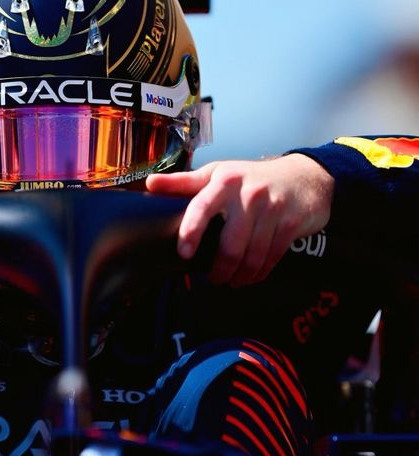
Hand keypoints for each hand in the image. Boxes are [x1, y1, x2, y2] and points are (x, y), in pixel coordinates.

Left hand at [146, 153, 334, 285]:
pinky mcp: (291, 223)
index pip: (202, 206)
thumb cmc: (251, 178)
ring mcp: (273, 209)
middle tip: (214, 278)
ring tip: (232, 281)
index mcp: (225, 180)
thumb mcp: (218, 174)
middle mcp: (249, 193)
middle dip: (220, 268)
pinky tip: (251, 276)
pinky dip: (259, 272)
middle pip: (231, 243)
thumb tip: (150, 183)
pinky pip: (272, 257)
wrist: (304, 177)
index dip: (191, 230)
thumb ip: (184, 183)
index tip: (184, 253)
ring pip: (252, 255)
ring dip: (240, 275)